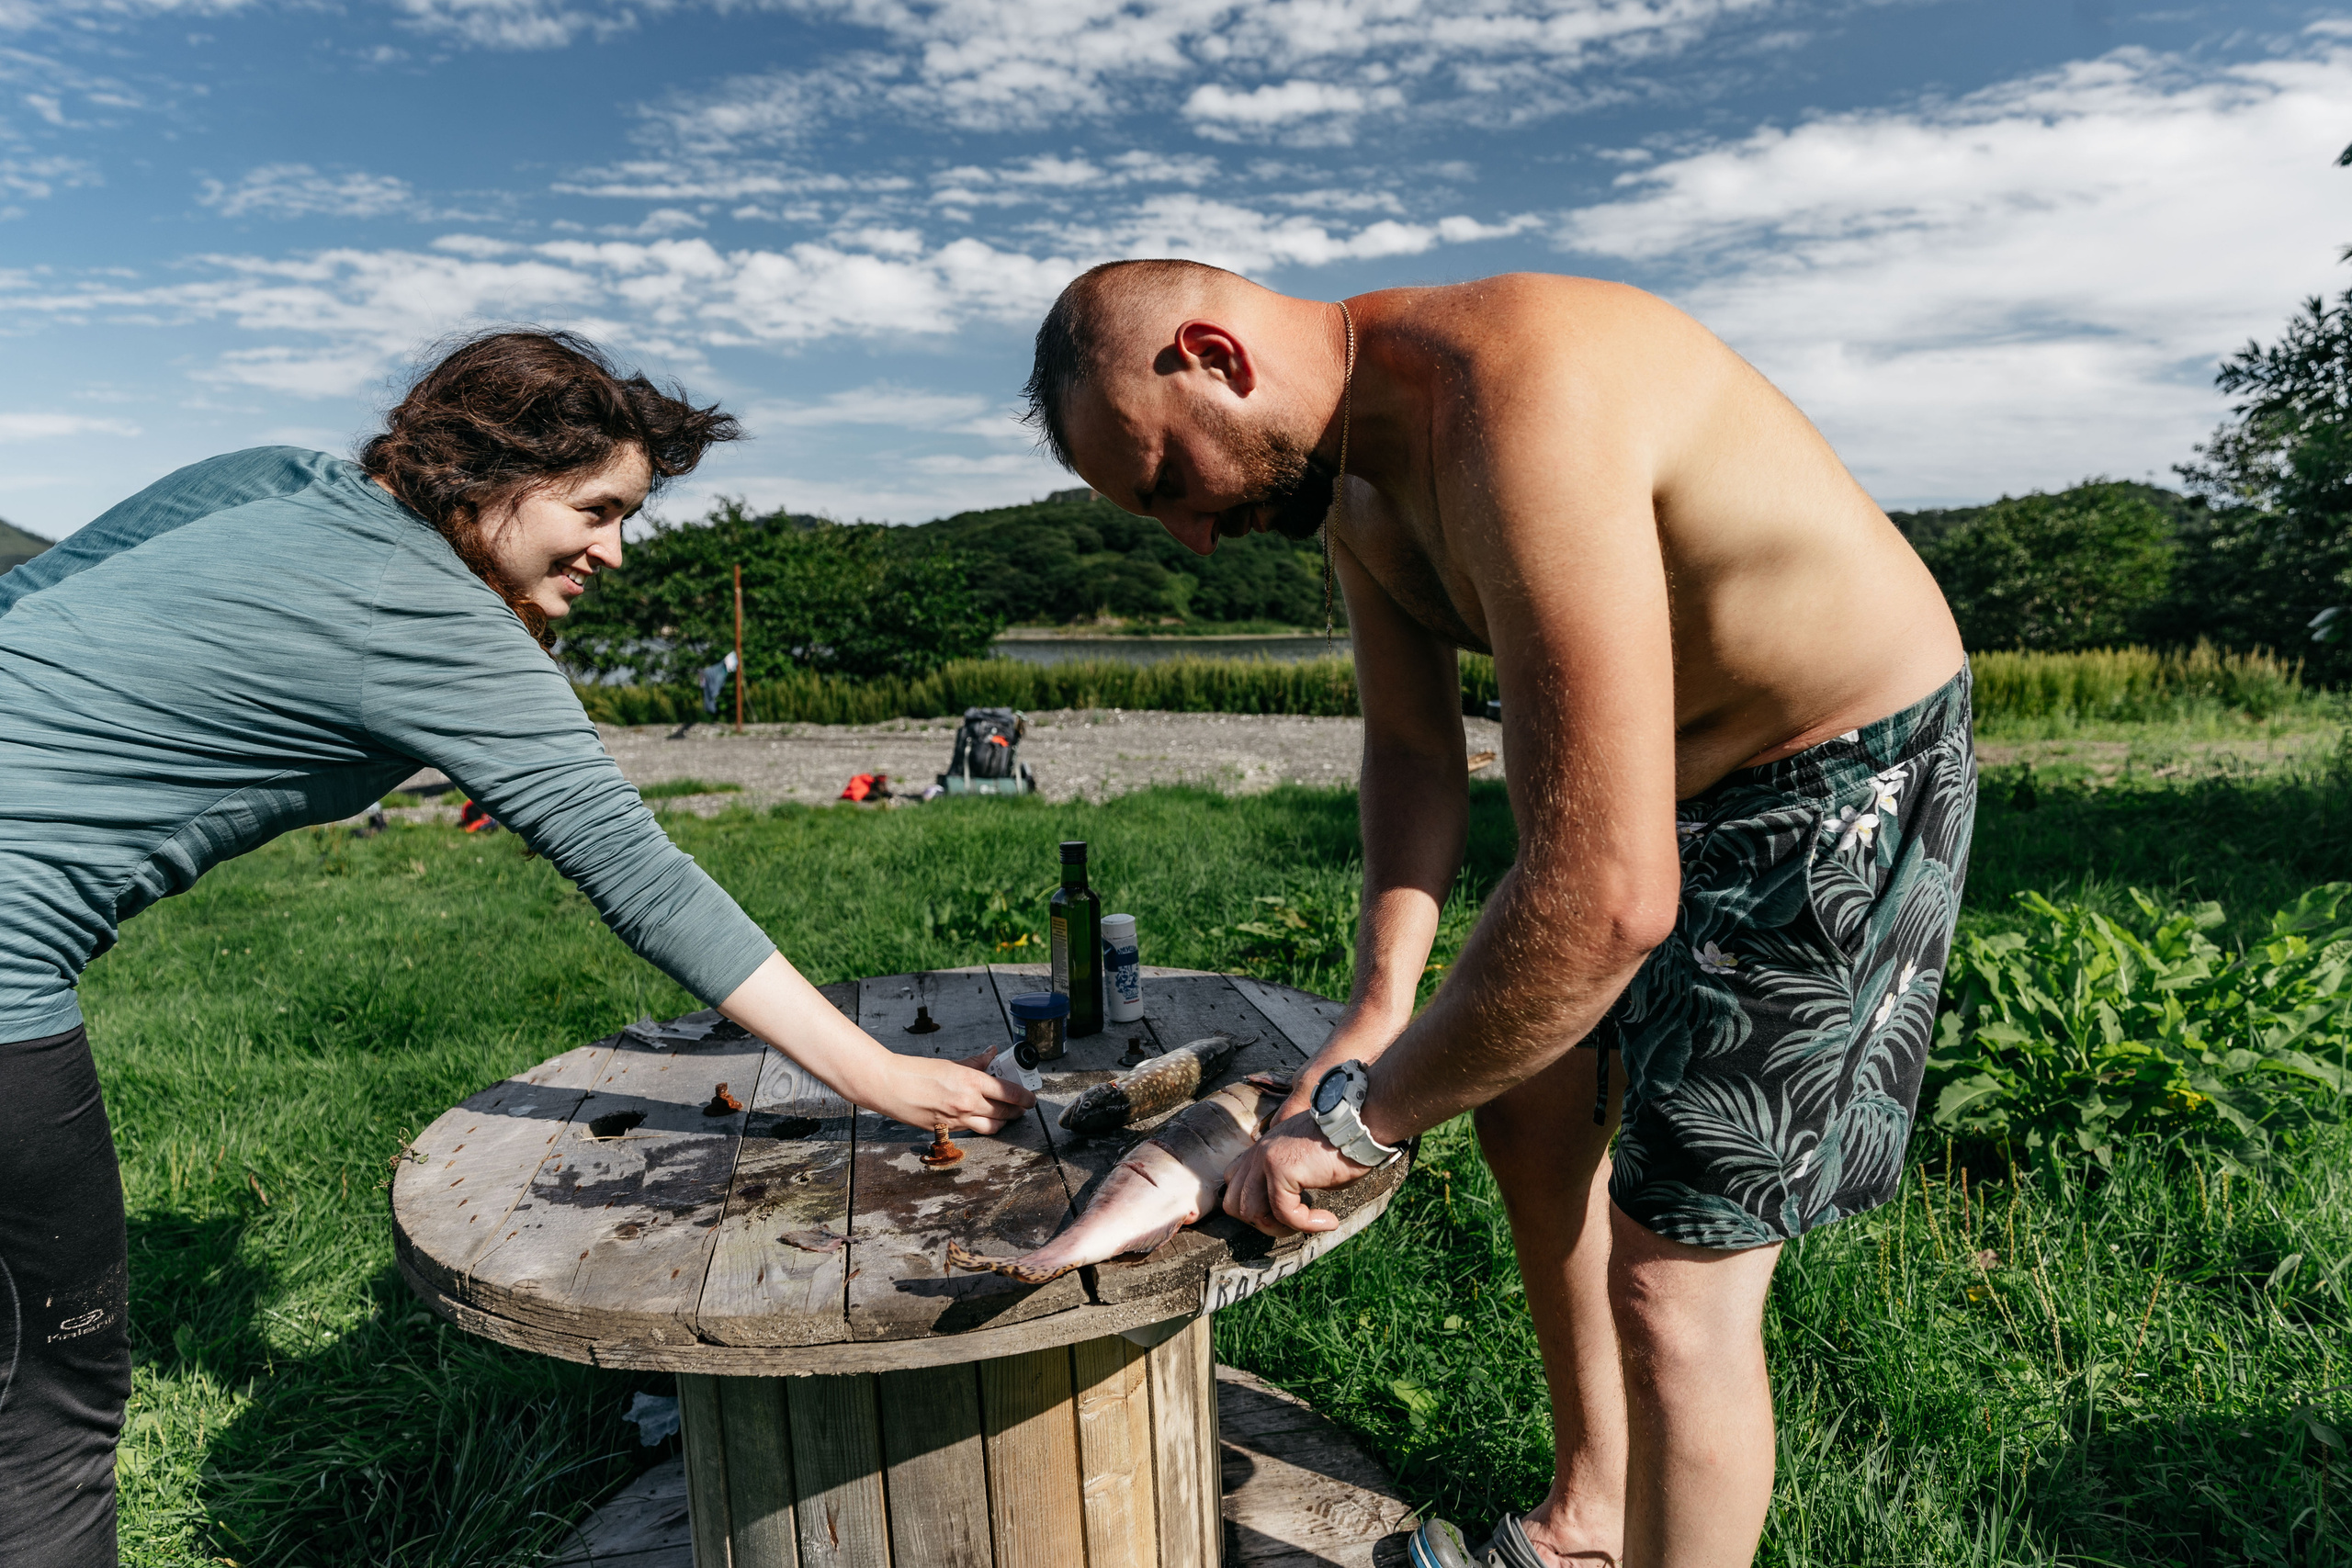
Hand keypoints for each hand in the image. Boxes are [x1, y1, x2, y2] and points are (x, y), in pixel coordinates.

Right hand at [855, 1049, 1033, 1134]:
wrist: (890, 1086)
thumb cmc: (916, 1072)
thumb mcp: (951, 1062)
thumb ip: (975, 1062)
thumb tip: (991, 1053)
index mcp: (971, 1083)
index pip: (1010, 1093)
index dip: (1025, 1097)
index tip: (1031, 1098)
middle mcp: (968, 1104)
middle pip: (1005, 1113)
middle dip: (1018, 1111)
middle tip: (1022, 1106)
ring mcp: (957, 1120)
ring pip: (992, 1127)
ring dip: (1003, 1122)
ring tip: (1007, 1116)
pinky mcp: (946, 1130)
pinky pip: (973, 1131)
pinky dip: (982, 1126)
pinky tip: (982, 1119)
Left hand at [1224, 1111, 1377, 1236]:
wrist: (1362, 1125)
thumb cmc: (1345, 1147)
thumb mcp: (1308, 1165)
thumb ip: (1289, 1183)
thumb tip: (1285, 1215)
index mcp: (1262, 1149)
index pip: (1234, 1184)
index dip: (1254, 1207)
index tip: (1285, 1214)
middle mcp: (1259, 1151)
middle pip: (1232, 1203)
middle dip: (1262, 1223)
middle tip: (1293, 1224)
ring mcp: (1266, 1158)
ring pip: (1251, 1212)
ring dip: (1282, 1227)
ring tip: (1310, 1223)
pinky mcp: (1281, 1168)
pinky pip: (1285, 1213)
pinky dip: (1306, 1225)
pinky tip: (1328, 1221)